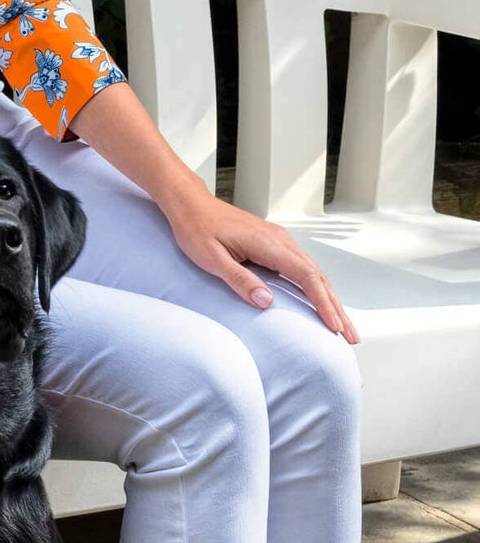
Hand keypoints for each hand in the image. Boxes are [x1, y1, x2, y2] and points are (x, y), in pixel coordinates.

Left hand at [163, 189, 359, 342]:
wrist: (192, 205)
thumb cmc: (197, 229)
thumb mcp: (211, 258)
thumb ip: (239, 280)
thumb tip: (267, 302)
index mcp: (269, 243)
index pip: (306, 276)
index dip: (322, 303)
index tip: (334, 326)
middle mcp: (280, 240)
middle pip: (318, 277)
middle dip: (336, 308)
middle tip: (351, 336)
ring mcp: (280, 241)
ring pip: (313, 273)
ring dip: (330, 299)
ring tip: (342, 326)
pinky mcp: (274, 245)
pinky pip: (302, 268)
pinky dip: (316, 288)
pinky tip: (320, 303)